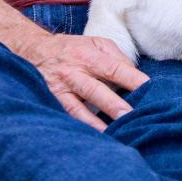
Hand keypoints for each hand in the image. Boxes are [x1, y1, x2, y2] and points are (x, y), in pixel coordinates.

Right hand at [16, 31, 149, 130]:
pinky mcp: (50, 100)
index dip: (131, 79)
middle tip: (130, 116)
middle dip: (113, 104)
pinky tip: (90, 137)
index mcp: (88, 55)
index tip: (148, 88)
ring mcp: (60, 88)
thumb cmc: (73, 48)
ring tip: (112, 132)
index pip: (114, 68)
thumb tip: (134, 75)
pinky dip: (78, 126)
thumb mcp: (96, 43)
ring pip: (77, 108)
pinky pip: (65, 116)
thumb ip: (116, 58)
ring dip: (95, 122)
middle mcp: (73, 72)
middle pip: (95, 90)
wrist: (33, 50)